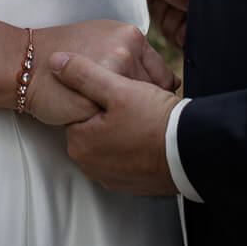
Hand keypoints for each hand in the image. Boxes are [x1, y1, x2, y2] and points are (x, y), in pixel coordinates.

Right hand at [22, 20, 177, 125]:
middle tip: (122, 115)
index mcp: (131, 36)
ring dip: (126, 121)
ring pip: (135, 112)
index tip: (141, 107)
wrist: (25, 62)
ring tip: (106, 117)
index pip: (163, 78)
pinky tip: (94, 121)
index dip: (153, 99)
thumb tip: (170, 81)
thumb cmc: (64, 52)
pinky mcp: (95, 97)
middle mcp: (125, 51)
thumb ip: (134, 56)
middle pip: (153, 97)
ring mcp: (110, 73)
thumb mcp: (104, 40)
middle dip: (142, 111)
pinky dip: (109, 129)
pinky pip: (114, 124)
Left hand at [50, 52, 182, 195]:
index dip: (97, 96)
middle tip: (132, 102)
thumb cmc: (155, 121)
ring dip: (121, 128)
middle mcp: (90, 166)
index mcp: (80, 144)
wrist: (191, 152)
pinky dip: (133, 146)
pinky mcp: (130, 183)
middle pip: (92, 126)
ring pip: (109, 141)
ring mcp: (110, 177)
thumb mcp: (118, 89)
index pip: (77, 110)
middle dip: (109, 113)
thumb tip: (55, 62)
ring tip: (142, 116)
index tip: (116, 92)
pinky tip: (147, 133)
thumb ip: (83, 74)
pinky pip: (124, 157)